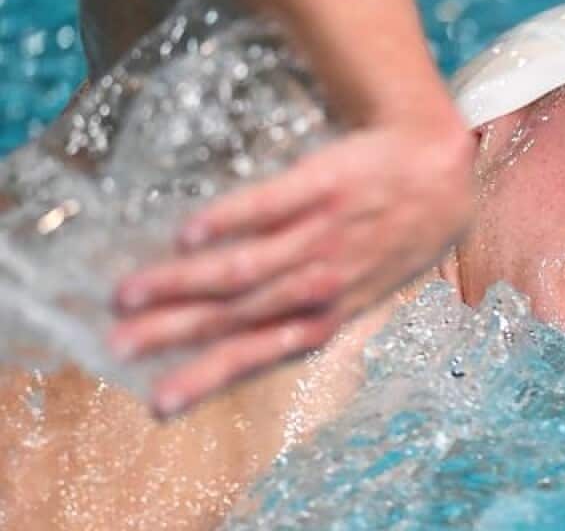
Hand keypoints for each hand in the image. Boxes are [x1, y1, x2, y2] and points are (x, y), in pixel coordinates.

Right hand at [108, 120, 473, 416]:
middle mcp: (325, 279)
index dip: (210, 378)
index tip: (159, 403)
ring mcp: (325, 233)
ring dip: (186, 280)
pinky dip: (231, 221)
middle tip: (120, 344)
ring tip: (131, 291)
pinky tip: (190, 233)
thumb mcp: (358, 290)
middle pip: (241, 312)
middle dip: (177, 332)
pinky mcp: (324, 184)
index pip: (262, 353)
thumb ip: (300, 315)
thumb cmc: (388, 238)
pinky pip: (273, 204)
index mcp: (330, 312)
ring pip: (248, 266)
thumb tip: (229, 342)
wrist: (435, 169)